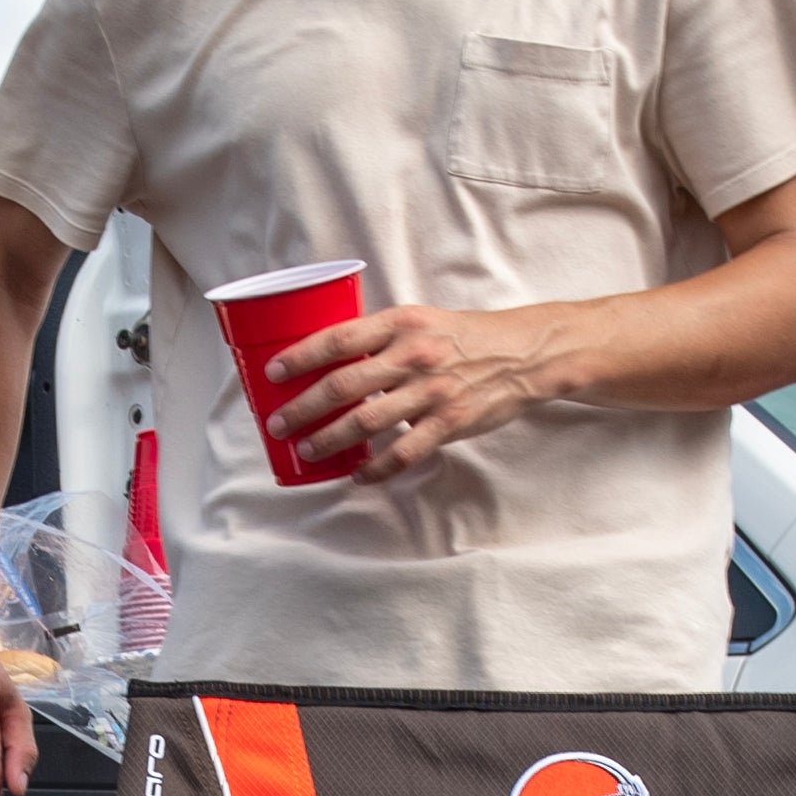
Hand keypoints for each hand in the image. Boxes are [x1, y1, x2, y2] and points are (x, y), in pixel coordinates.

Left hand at [264, 300, 563, 481]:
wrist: (521, 354)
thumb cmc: (464, 337)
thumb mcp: (420, 320)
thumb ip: (380, 338)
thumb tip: (332, 361)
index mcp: (401, 324)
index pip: (338, 339)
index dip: (300, 356)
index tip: (274, 372)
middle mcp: (412, 356)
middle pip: (343, 386)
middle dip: (303, 407)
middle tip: (278, 424)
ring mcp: (430, 392)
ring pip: (367, 423)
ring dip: (330, 440)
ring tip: (308, 451)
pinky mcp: (449, 422)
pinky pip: (404, 452)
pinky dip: (377, 468)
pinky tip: (358, 475)